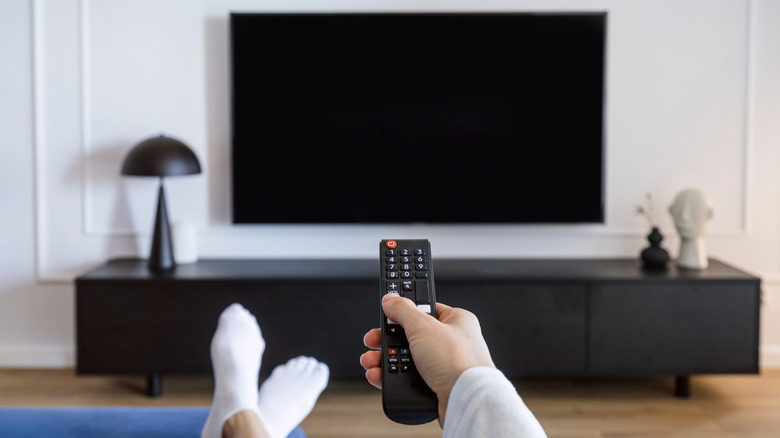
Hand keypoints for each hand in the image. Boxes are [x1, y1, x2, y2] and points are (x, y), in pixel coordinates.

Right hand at [360, 293, 494, 424]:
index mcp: (456, 321)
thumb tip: (390, 299)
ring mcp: (444, 365)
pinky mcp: (436, 386)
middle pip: (410, 335)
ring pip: (407, 359)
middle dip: (387, 340)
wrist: (467, 401)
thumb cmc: (458, 362)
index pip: (424, 309)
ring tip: (371, 362)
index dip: (403, 311)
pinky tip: (379, 376)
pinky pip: (408, 379)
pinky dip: (391, 378)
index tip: (385, 313)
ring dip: (385, 360)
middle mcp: (451, 342)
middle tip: (373, 341)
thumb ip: (403, 310)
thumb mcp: (423, 326)